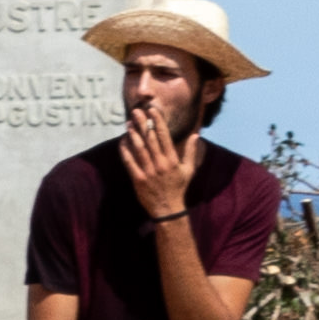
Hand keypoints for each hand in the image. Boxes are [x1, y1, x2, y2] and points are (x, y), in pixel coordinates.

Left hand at [116, 96, 194, 219]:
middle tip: (136, 111)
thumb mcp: (189, 170)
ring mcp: (148, 171)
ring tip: (128, 123)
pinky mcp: (138, 179)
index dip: (158, 121)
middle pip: (150, 139)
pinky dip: (125, 151)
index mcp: (172, 159)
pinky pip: (130, 162)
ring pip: (139, 148)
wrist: (168, 209)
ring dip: (133, 134)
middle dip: (143, 123)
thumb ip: (191, 151)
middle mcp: (160, 163)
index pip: (164, 136)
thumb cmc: (178, 188)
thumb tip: (195, 135)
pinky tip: (122, 141)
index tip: (152, 110)